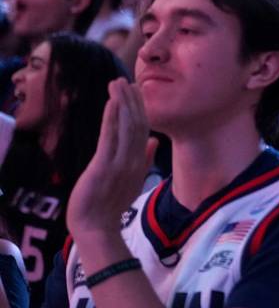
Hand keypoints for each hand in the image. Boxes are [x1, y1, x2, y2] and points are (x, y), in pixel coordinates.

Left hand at [66, 79, 156, 239]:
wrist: (96, 228)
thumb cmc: (109, 207)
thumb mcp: (132, 182)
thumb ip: (144, 159)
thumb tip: (153, 140)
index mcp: (139, 162)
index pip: (143, 130)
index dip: (140, 109)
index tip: (136, 91)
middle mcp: (133, 159)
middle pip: (137, 123)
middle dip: (132, 100)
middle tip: (127, 80)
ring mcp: (120, 162)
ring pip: (126, 126)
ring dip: (122, 102)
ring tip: (118, 83)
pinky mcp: (104, 166)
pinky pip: (110, 137)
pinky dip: (112, 117)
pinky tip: (111, 102)